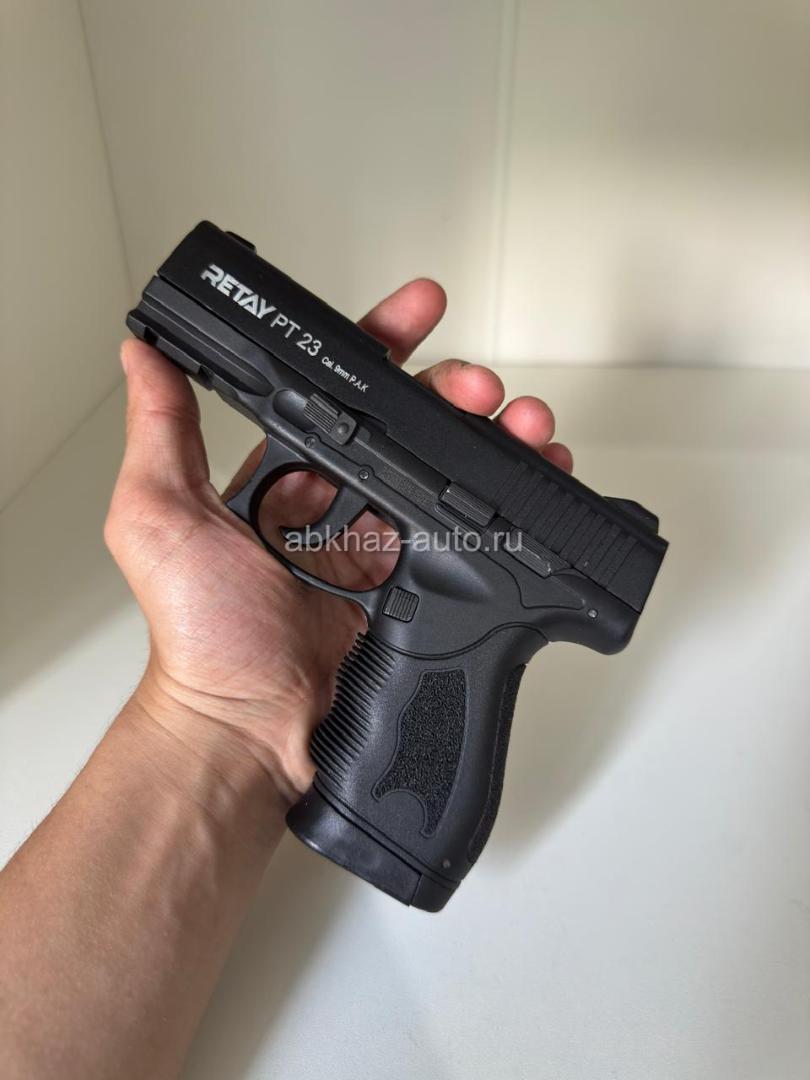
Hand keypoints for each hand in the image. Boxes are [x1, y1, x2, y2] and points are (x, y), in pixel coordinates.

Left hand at [105, 279, 571, 806]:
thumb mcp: (160, 519)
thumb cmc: (201, 633)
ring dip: (495, 437)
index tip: (416, 311)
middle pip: (412, 425)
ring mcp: (385, 544)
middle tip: (479, 383)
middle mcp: (340, 502)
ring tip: (523, 423)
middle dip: (455, 390)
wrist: (251, 723)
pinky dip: (509, 505)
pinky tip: (534, 478)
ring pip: (452, 473)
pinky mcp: (419, 586)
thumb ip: (160, 435)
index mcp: (287, 475)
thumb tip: (138, 355)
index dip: (382, 345)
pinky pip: (471, 536)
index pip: (342, 393)